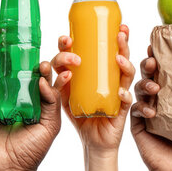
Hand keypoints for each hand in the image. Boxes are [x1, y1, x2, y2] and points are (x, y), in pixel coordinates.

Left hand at [51, 25, 135, 154]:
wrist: (92, 140)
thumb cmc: (80, 114)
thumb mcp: (65, 96)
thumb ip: (57, 82)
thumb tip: (46, 65)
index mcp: (96, 71)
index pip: (93, 51)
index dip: (84, 40)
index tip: (66, 38)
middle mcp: (109, 77)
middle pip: (116, 54)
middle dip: (118, 41)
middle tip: (117, 30)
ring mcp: (118, 90)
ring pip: (125, 72)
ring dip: (124, 62)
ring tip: (117, 56)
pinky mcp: (122, 108)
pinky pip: (125, 100)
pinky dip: (123, 95)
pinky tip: (120, 92)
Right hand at [130, 45, 171, 170]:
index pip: (169, 73)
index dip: (164, 58)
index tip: (162, 46)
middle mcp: (161, 102)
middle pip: (150, 75)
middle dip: (149, 64)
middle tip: (154, 60)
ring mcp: (147, 112)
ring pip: (140, 88)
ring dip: (145, 83)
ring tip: (155, 87)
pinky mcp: (138, 124)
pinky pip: (136, 109)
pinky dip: (142, 107)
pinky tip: (152, 112)